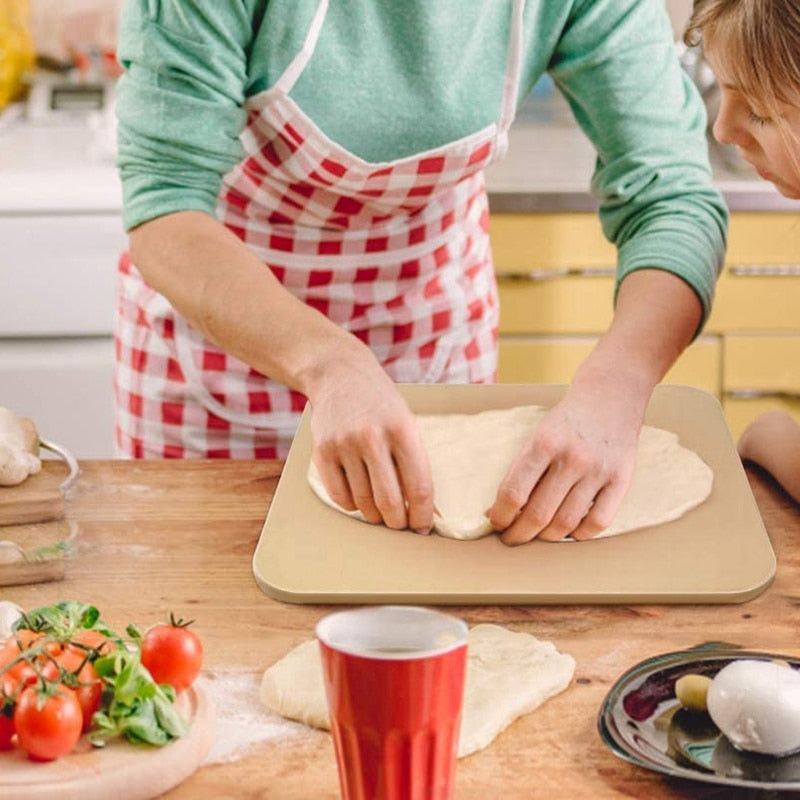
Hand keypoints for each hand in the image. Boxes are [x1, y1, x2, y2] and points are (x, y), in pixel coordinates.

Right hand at [308, 347, 434, 533]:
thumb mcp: (406, 422)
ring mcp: (344, 444)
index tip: (422, 527)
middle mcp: (372, 437)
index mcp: (403, 430)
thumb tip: (422, 507)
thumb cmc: (381, 404)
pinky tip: (359, 498)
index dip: (422, 514)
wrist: (340, 376)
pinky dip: (352, 505)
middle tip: (401, 525)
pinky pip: (339, 496)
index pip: (418, 486)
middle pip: (389, 501)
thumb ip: (413, 461)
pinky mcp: (322, 451)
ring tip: (381, 512)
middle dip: (398, 522)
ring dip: (375, 516)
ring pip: (363, 502)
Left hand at [486, 372, 646, 543]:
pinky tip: (570, 531)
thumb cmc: (567, 419)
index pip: (514, 492)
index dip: (501, 515)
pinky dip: (580, 535)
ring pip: (566, 523)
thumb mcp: (539, 433)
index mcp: (544, 443)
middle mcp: (572, 458)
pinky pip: (599, 522)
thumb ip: (524, 467)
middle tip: (512, 538)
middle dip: (519, 533)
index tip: (496, 523)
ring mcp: (598, 470)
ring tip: (539, 535)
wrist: (611, 394)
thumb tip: (502, 507)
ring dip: (547, 537)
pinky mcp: (622, 479)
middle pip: (539, 514)